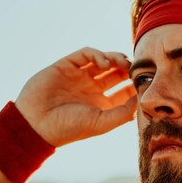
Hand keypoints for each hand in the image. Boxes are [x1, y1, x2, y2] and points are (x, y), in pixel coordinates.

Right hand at [15, 47, 136, 146]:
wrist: (36, 124)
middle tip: (137, 68)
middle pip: (117, 73)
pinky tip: (105, 63)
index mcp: (102, 104)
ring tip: (123, 63)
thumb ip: (123, 113)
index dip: (136, 84)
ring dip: (116, 58)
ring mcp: (80, 76)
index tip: (145, 82)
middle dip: (128, 68)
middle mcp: (92, 89)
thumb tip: (141, 99)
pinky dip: (98, 54)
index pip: (125, 90)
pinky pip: (86, 54)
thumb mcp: (101, 123)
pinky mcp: (66, 66)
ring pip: (104, 60)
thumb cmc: (69, 128)